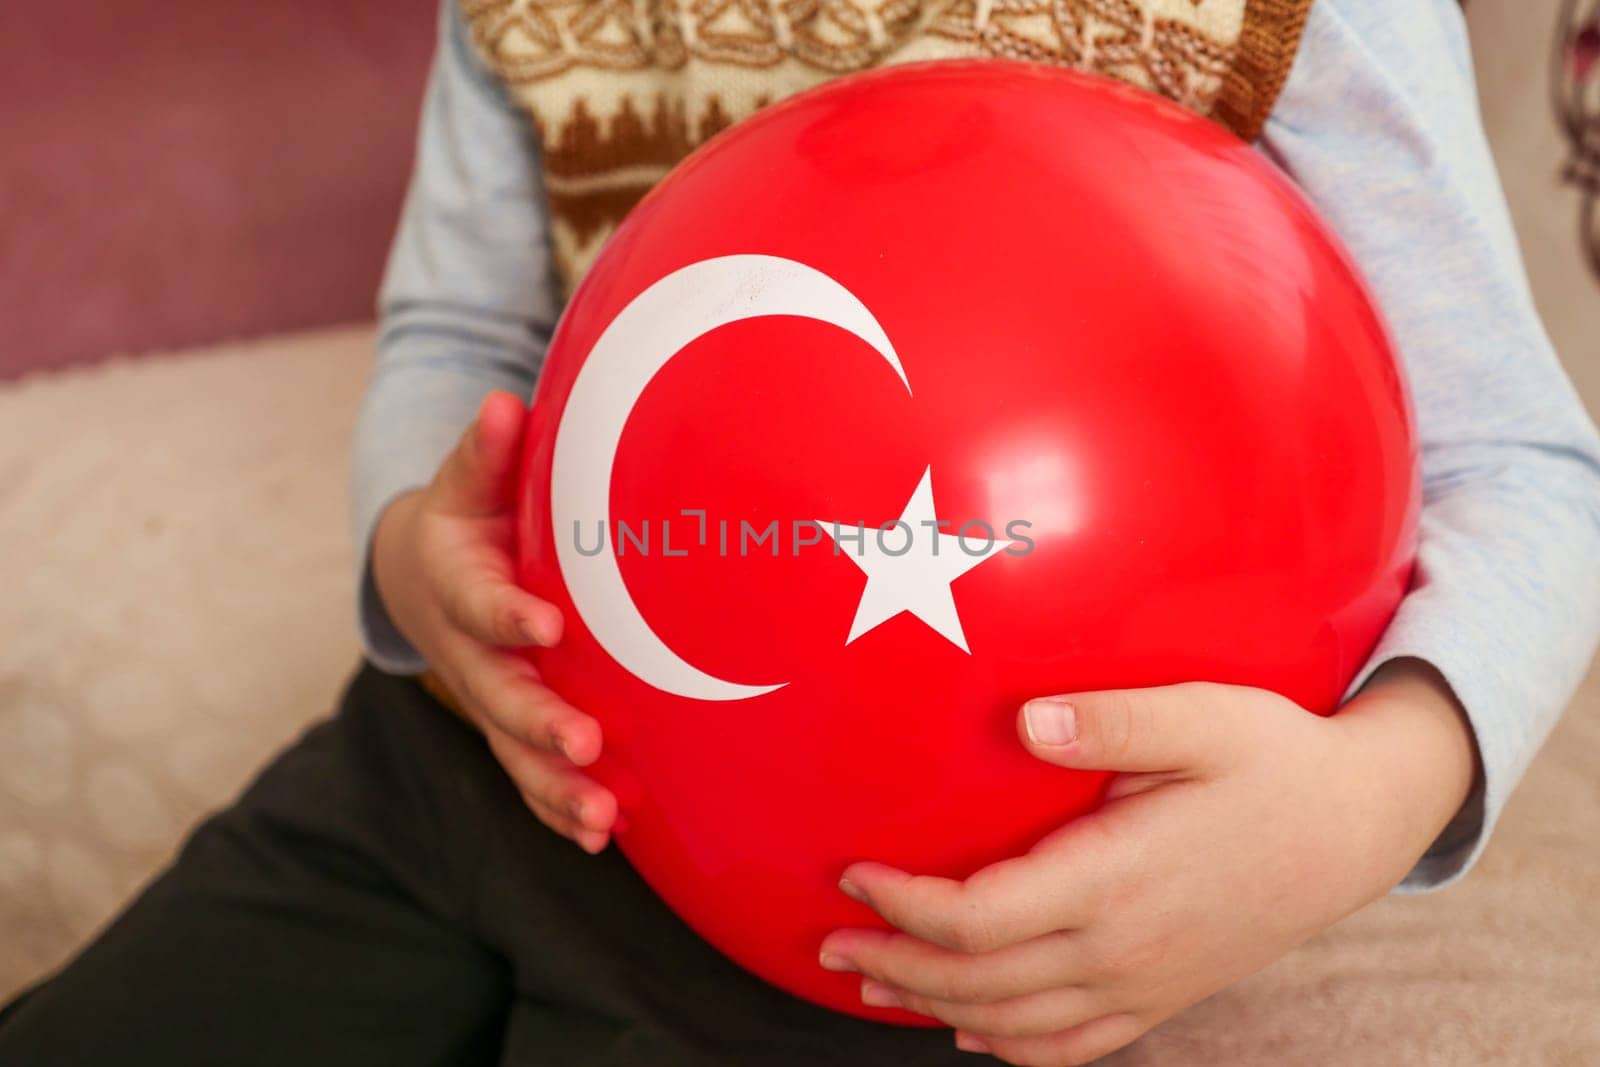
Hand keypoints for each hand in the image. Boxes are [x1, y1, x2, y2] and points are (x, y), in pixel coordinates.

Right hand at [371, 391, 617, 852]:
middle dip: (538, 723)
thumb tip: (503, 403)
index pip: (480, 603)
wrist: (421, 575)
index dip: (508, 615)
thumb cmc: (466, 520)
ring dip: (553, 788)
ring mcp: (488, 696)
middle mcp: (468, 653)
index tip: (546, 625)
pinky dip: (556, 808)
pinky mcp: (509, 727)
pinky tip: (600, 836)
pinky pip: (527, 774)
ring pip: (512, 753)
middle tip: (583, 743)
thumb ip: (487, 453)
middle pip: (498, 696)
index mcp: (456, 584)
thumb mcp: (469, 482)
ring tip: (597, 820)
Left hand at [819, 662, 1476, 1064]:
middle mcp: (1122, 948)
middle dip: (894, 964)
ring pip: (1014, 1022)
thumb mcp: (1205, 716)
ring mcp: (1145, 982)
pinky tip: (972, 1032)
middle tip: (830, 942)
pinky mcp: (1165, 993)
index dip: (903, 905)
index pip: (978, 917)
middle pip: (978, 981)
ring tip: (874, 985)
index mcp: (1115, 880)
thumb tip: (1025, 717)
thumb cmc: (1277, 759)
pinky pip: (1072, 1044)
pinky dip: (1010, 1046)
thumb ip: (1113, 719)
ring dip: (934, 1006)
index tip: (852, 875)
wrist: (1361, 825)